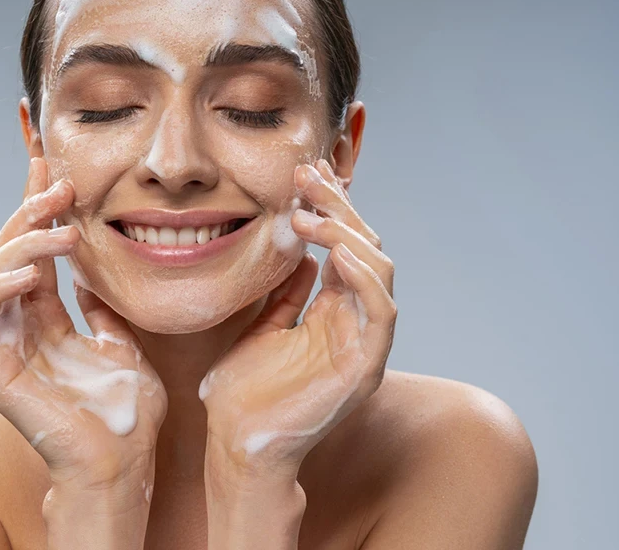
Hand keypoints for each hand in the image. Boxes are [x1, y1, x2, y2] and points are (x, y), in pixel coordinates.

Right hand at [0, 157, 166, 493]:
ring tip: (60, 229)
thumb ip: (101, 309)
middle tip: (62, 188)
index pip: (33, 252)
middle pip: (6, 252)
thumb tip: (95, 276)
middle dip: (29, 213)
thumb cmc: (125, 410)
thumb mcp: (122, 342)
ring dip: (20, 242)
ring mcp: (2, 347)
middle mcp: (18, 326)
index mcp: (45, 318)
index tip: (50, 166)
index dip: (36, 208)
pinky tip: (29, 272)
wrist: (124, 460)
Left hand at [200, 158, 396, 472]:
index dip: (330, 206)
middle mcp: (354, 322)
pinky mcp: (366, 365)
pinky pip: (381, 311)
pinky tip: (336, 252)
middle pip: (364, 248)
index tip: (305, 172)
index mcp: (332, 312)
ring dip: (346, 234)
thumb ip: (285, 293)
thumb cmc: (242, 394)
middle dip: (338, 207)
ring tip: (307, 215)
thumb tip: (297, 253)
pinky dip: (365, 278)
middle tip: (306, 177)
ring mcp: (364, 343)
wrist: (237, 446)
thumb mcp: (260, 327)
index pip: (344, 246)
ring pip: (379, 271)